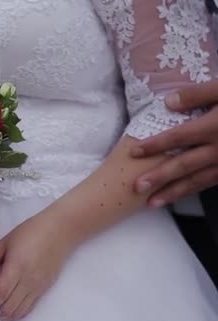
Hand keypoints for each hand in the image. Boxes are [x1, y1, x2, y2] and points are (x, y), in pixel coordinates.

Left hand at [0, 215, 73, 320]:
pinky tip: (6, 306)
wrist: (59, 232)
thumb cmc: (30, 232)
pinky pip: (27, 308)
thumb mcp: (4, 242)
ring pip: (18, 312)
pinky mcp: (43, 290)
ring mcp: (37, 287)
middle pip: (8, 307)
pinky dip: (15, 312)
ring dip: (3, 314)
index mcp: (16, 266)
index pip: (0, 292)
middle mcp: (28, 281)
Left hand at [130, 81, 217, 205]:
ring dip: (174, 192)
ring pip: (198, 181)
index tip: (133, 152)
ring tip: (152, 203)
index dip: (154, 145)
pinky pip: (212, 182)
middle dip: (159, 177)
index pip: (178, 137)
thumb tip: (167, 103)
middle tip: (135, 188)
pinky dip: (194, 190)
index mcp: (214, 127)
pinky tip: (179, 195)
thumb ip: (197, 94)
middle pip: (184, 165)